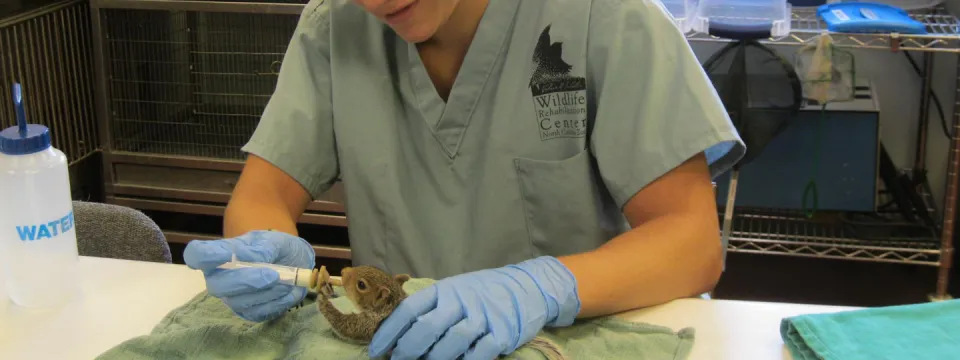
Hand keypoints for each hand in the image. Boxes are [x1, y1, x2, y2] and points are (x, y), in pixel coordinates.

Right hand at [182, 230, 314, 321]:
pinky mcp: (248, 313)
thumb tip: (253, 259)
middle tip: (273, 274)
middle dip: (246, 281)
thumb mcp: (273, 240)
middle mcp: (219, 278)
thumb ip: (262, 248)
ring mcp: (232, 298)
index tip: (221, 254)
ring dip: (268, 291)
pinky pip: (258, 313)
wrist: (296, 264)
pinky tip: (286, 290)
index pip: (196, 255)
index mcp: (218, 254)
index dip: (203, 256)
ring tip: (286, 279)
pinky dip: (277, 301)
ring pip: (240, 302)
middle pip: (217, 286)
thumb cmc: (277, 248)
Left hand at [368, 256, 579, 359]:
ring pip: (452, 341)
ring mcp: (484, 316)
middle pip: (428, 326)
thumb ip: (432, 310)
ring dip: (435, 358)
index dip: (390, 331)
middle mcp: (463, 300)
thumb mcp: (455, 292)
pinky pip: (480, 354)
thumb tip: (399, 338)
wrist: (528, 287)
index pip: (411, 309)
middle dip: (409, 349)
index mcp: (445, 289)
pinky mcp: (503, 333)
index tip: (376, 351)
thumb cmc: (483, 294)